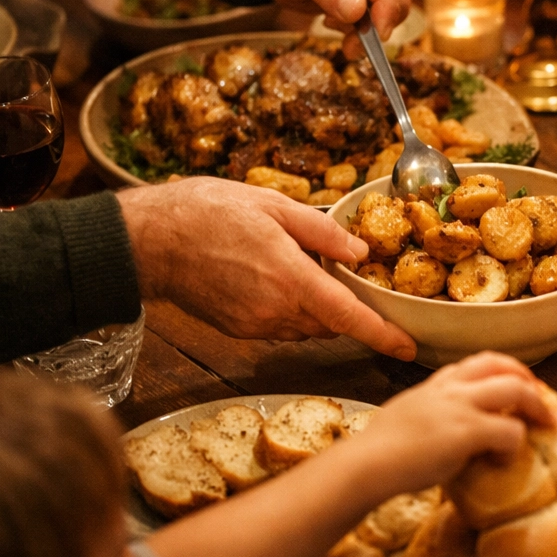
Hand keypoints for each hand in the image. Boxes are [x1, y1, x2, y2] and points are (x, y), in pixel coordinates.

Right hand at [117, 177, 415, 359]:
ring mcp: (255, 326)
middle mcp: (276, 312)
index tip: (409, 349)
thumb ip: (323, 233)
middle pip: (332, 323)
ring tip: (301, 268)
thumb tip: (360, 254)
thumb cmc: (207, 213)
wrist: (147, 240)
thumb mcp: (274, 206)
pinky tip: (275, 279)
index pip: (349, 317)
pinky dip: (291, 309)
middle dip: (346, 306)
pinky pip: (281, 326)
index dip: (383, 335)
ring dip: (317, 307)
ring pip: (307, 326)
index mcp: (291, 280)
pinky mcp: (238, 331)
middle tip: (346, 275)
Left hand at [207, 0, 411, 38]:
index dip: (386, 8)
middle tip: (349, 45)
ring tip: (333, 22)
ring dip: (371, 26)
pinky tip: (339, 17)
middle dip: (377, 23)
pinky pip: (385, 7)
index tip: (376, 38)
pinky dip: (366, 23)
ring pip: (395, 3)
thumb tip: (357, 11)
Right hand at [345, 352, 554, 495]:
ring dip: (537, 406)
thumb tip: (447, 435)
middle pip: (502, 365)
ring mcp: (460, 407)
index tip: (516, 386)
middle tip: (540, 400)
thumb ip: (432, 417)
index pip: (477, 362)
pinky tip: (504, 459)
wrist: (364, 467)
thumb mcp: (407, 418)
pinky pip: (510, 430)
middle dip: (528, 379)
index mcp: (435, 385)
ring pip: (516, 388)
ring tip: (545, 424)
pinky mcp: (467, 431)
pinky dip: (515, 444)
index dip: (504, 371)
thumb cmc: (377, 453)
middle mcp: (450, 388)